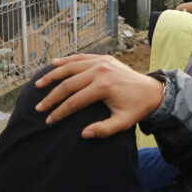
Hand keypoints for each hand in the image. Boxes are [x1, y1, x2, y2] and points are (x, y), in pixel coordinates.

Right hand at [34, 54, 164, 138]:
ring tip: (38, 84)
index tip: (48, 120)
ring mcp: (100, 61)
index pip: (74, 101)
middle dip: (51, 97)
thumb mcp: (123, 123)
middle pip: (68, 84)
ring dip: (53, 75)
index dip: (59, 112)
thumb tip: (83, 134)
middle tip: (39, 107)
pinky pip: (80, 57)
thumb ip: (104, 130)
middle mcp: (99, 71)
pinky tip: (54, 64)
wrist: (152, 90)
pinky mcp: (103, 58)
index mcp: (103, 87)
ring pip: (70, 67)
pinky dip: (66, 60)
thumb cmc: (136, 108)